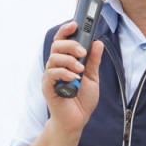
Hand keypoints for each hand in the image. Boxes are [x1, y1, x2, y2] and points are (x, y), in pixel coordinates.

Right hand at [42, 20, 104, 135]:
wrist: (76, 121)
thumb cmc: (82, 100)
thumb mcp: (93, 78)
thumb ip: (94, 61)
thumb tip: (97, 42)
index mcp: (66, 61)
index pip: (62, 41)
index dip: (67, 30)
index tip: (76, 24)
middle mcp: (56, 66)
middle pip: (56, 46)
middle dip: (70, 45)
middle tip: (82, 52)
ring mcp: (51, 76)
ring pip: (54, 58)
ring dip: (69, 60)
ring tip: (80, 69)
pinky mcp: (48, 87)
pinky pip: (52, 73)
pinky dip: (64, 73)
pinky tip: (73, 78)